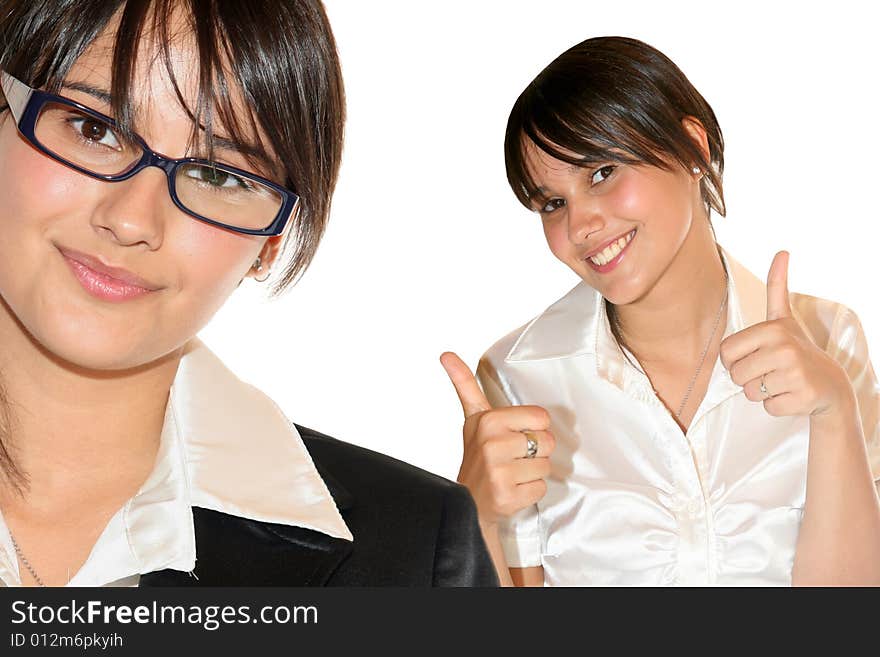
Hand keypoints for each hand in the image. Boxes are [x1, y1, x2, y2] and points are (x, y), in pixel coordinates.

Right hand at [440, 352, 554, 528]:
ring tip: (512, 473)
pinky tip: (513, 489)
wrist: (467, 500)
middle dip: (535, 452)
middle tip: (513, 458)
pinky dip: (531, 491)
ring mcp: (499, 472)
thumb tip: (446, 353)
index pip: (541, 418)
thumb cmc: (477, 455)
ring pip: (546, 466)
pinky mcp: (507, 497)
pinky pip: (541, 488)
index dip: (532, 429)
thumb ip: (464, 384)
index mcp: (488, 420)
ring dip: (533, 473)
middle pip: (547, 442)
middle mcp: (492, 445)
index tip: (513, 436)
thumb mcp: (472, 417)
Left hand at [720, 251, 852, 417]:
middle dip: (748, 377)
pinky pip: (767, 407)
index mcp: (772, 329)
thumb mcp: (784, 317)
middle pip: (735, 375)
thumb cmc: (797, 349)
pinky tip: (792, 394)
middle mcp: (784, 349)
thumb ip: (777, 286)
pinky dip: (776, 405)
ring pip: (749, 393)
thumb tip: (782, 251)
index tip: (755, 355)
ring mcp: (794, 375)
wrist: (830, 383)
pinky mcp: (801, 398)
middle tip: (770, 371)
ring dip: (761, 392)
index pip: (725, 354)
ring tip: (781, 381)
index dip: (735, 360)